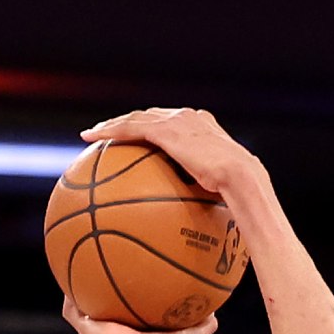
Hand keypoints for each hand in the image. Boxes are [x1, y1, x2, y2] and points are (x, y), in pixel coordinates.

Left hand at [79, 107, 260, 195]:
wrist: (242, 178)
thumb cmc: (236, 192)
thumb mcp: (218, 188)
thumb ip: (203, 191)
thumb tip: (193, 218)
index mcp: (202, 126)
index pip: (171, 122)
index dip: (151, 127)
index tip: (137, 138)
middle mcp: (189, 117)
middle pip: (150, 115)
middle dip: (128, 122)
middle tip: (107, 132)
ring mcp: (177, 120)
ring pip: (136, 117)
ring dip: (112, 123)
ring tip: (93, 133)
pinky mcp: (166, 130)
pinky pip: (130, 128)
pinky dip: (110, 131)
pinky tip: (92, 138)